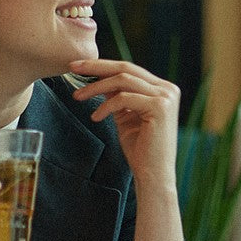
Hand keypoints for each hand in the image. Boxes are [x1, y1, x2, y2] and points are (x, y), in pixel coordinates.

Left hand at [69, 59, 180, 194]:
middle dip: (96, 67)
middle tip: (73, 68)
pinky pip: (125, 98)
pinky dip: (106, 106)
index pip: (129, 69)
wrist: (153, 175)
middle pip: (126, 68)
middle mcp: (167, 89)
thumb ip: (117, 97)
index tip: (79, 66)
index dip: (103, 66)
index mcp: (161, 89)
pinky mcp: (160, 107)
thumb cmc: (140, 150)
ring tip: (78, 96)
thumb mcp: (125, 116)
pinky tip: (95, 117)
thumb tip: (97, 78)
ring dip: (96, 87)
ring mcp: (165, 97)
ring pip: (123, 80)